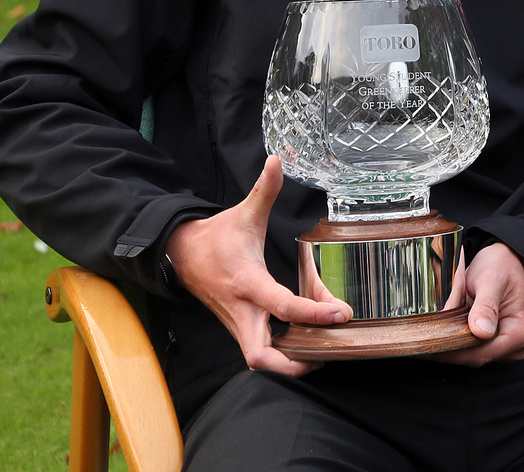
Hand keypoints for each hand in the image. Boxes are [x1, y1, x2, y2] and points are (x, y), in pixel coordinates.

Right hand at [166, 155, 350, 376]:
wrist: (181, 255)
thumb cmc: (217, 237)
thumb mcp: (243, 213)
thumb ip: (264, 190)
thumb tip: (277, 160)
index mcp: (247, 282)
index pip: (282, 306)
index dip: (312, 313)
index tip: (342, 313)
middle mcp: (242, 311)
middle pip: (261, 356)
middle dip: (294, 363)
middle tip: (331, 352)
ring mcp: (238, 324)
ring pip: (259, 360)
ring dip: (290, 362)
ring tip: (325, 348)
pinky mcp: (239, 329)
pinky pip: (260, 352)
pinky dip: (283, 353)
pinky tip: (308, 341)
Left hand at [430, 241, 523, 365]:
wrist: (506, 259)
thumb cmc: (501, 266)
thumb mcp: (491, 279)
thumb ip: (486, 306)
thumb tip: (481, 331)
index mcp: (522, 332)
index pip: (483, 353)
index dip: (455, 350)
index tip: (431, 342)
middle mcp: (518, 345)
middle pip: (477, 358)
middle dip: (451, 347)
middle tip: (425, 335)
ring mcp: (508, 347)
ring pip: (473, 356)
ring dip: (453, 343)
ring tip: (436, 328)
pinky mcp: (497, 344)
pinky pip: (473, 349)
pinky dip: (459, 340)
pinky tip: (447, 329)